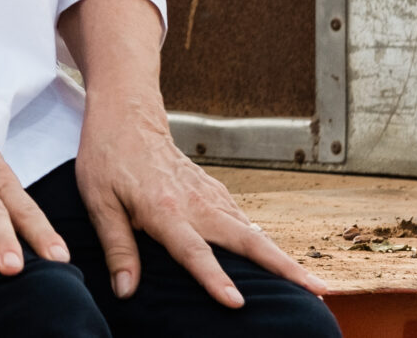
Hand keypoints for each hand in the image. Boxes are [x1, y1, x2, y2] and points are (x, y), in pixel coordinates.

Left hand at [74, 111, 327, 303]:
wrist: (127, 114)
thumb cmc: (107, 157)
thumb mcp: (98, 201)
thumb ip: (116, 247)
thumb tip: (126, 290)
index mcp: (165, 210)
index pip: (193, 251)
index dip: (214, 278)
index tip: (237, 302)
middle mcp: (196, 204)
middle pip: (248, 241)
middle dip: (284, 268)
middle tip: (317, 291)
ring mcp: (210, 196)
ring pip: (254, 232)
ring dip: (283, 258)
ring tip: (313, 284)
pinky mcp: (215, 191)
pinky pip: (243, 221)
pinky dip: (264, 242)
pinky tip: (277, 261)